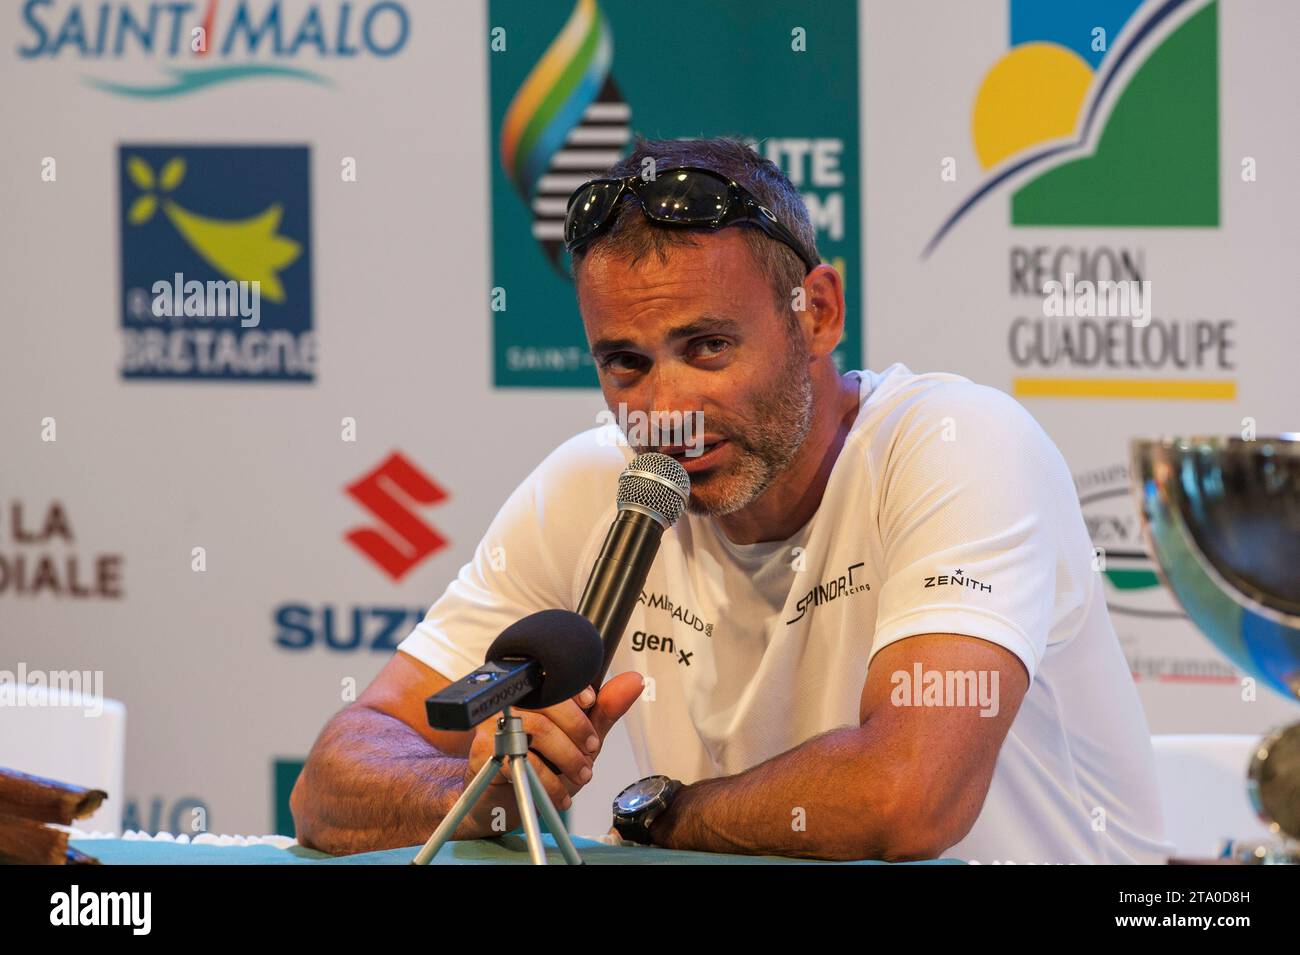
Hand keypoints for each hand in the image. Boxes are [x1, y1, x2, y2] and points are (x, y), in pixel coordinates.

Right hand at [459, 671, 643, 837]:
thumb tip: (633, 681)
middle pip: (549, 701)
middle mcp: (511, 699)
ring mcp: (495, 722)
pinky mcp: (486, 750)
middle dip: (578, 729)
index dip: (575, 689)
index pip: (554, 675)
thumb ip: (603, 711)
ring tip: (580, 775)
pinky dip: (550, 782)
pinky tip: (560, 793)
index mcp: (533, 688)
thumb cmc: (539, 762)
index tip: (590, 705)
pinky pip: (524, 761)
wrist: (501, 799)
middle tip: (590, 751)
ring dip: (568, 758)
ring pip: (539, 730)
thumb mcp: (578, 737)